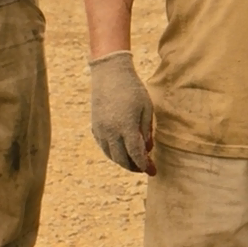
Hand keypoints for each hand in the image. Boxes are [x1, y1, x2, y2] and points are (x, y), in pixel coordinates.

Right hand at [89, 50, 154, 174]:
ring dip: (123, 161)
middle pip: (121, 158)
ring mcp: (100, 130)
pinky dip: (114, 153)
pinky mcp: (94, 127)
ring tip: (135, 162)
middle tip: (145, 168)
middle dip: (134, 166)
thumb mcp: (146, 109)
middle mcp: (110, 131)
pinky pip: (104, 146)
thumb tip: (147, 150)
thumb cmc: (133, 90)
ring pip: (111, 154)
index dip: (144, 165)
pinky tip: (122, 152)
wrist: (109, 75)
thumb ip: (146, 131)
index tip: (153, 171)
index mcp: (126, 127)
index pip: (135, 154)